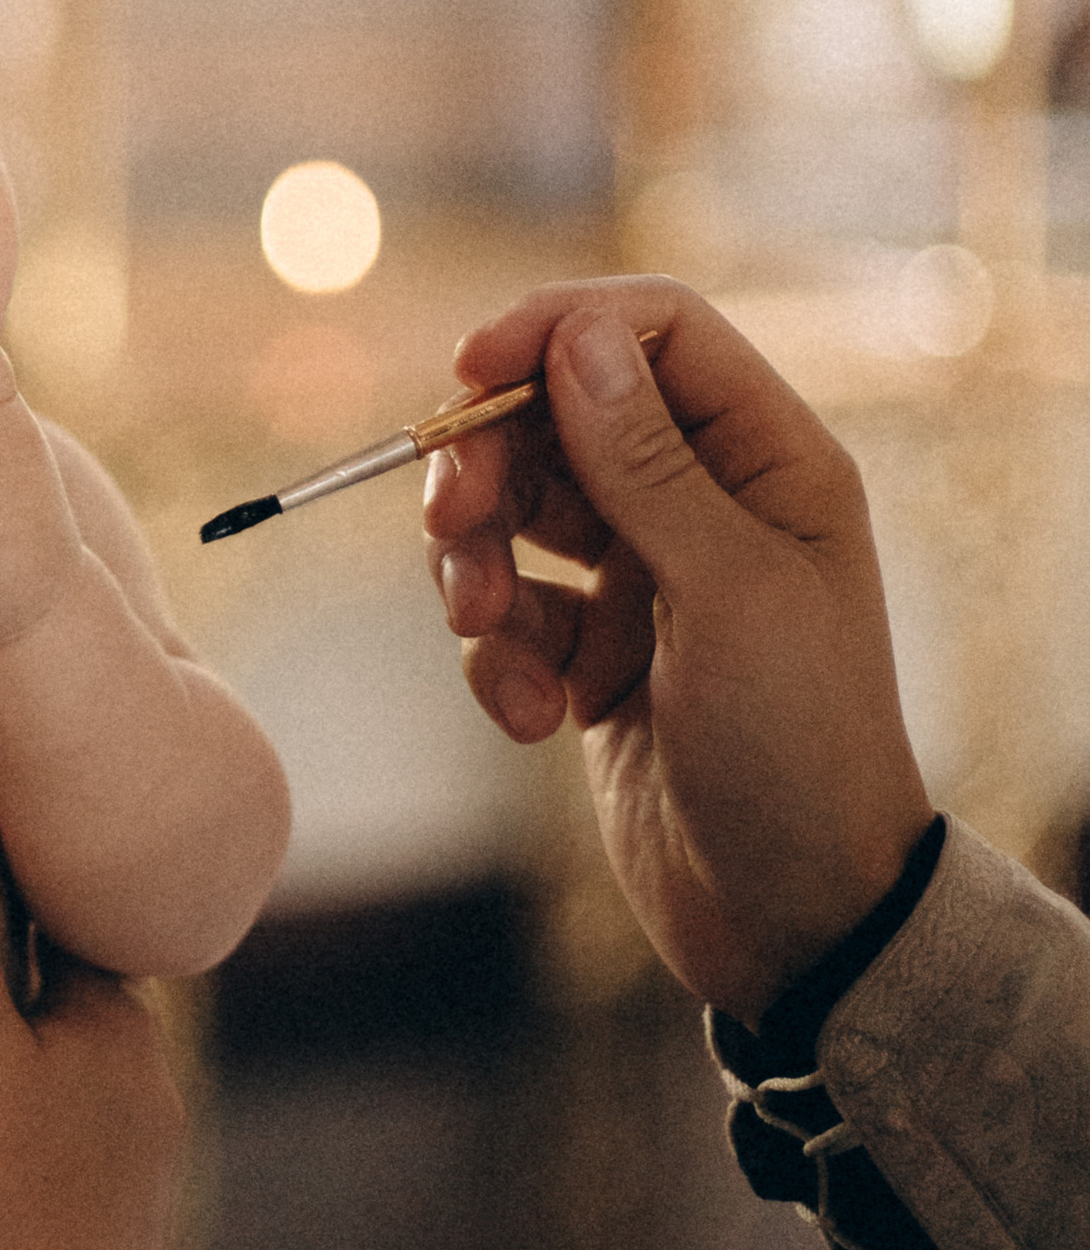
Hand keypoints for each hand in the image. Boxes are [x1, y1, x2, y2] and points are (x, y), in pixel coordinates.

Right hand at [0, 758, 182, 1249]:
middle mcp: (153, 1100)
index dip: (15, 885)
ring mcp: (141, 1185)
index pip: (73, 920)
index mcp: (124, 1031)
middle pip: (74, 1006)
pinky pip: (66, 1167)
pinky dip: (24, 1149)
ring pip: (73, 1093)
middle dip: (14, 982)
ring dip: (20, 1071)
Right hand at [422, 282, 932, 1019]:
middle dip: (488, 466)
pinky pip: (507, 612)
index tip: (469, 372)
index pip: (651, 331)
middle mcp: (704, 503)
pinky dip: (494, 657)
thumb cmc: (799, 750)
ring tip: (484, 635)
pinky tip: (529, 719)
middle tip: (451, 525)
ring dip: (475, 567)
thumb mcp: (729, 594)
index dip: (556, 330)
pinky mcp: (591, 654)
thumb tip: (576, 337)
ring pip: (514, 512)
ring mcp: (644, 578)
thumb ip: (646, 463)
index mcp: (767, 462)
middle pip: (556, 415)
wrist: (794, 920)